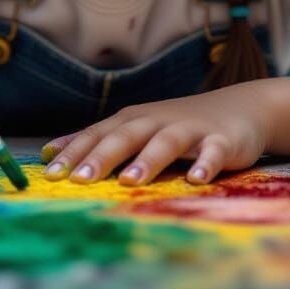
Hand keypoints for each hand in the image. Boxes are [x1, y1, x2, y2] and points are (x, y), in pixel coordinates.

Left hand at [39, 82, 271, 185]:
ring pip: (165, 142)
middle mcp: (156, 121)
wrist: (240, 108)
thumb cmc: (177, 124)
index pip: (97, 135)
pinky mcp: (221, 141)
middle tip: (78, 180)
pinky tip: (196, 180)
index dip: (74, 153)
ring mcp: (190, 129)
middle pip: (125, 136)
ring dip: (147, 160)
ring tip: (130, 181)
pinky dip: (204, 164)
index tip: (49, 175)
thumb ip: (97, 140)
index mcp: (133, 120)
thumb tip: (49, 152)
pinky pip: (212, 152)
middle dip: (101, 157)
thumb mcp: (135, 127)